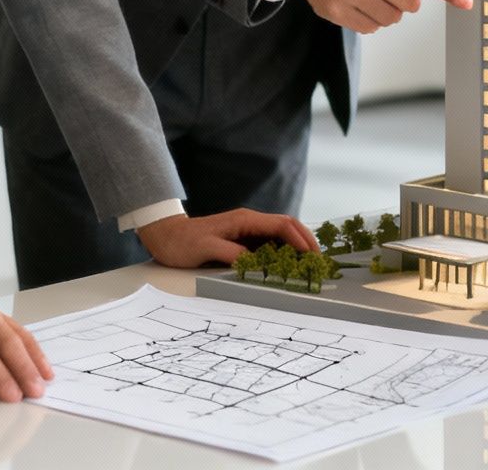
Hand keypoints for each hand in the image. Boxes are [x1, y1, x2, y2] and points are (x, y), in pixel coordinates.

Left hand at [136, 209, 318, 267]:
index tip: (312, 255)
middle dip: (306, 242)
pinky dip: (284, 255)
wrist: (167, 237)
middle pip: (288, 227)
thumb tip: (255, 263)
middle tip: (319, 262)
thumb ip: (231, 254)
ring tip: (309, 267)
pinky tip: (289, 267)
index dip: (300, 239)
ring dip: (297, 249)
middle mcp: (251, 222)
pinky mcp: (244, 241)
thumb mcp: (206, 248)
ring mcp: (248, 231)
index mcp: (245, 220)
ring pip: (282, 237)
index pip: (282, 224)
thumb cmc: (184, 242)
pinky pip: (270, 245)